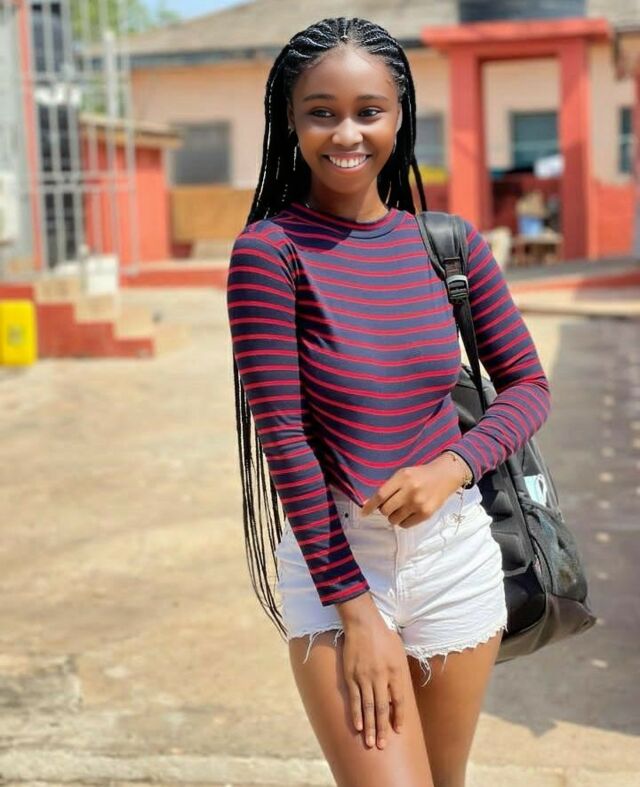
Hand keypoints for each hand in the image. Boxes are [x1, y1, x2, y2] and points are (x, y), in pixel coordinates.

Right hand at [337, 593, 405, 748]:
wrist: (363, 624)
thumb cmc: (383, 636)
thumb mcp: (398, 652)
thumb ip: (399, 672)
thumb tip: (397, 693)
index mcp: (395, 672)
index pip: (399, 700)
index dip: (398, 716)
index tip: (398, 730)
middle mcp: (380, 677)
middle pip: (383, 708)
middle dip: (382, 729)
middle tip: (382, 745)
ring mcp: (364, 678)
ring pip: (368, 707)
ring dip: (369, 726)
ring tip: (369, 743)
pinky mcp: (351, 676)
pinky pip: (355, 698)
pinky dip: (356, 713)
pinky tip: (358, 726)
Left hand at [359, 457, 465, 526]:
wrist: (445, 476)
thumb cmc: (420, 475)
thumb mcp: (403, 474)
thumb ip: (389, 487)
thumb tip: (370, 504)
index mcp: (403, 477)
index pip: (381, 495)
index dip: (370, 506)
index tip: (363, 513)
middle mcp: (410, 490)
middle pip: (386, 510)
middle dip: (384, 510)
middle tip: (391, 505)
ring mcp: (419, 503)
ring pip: (394, 519)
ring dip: (393, 516)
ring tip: (401, 508)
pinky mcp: (426, 514)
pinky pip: (405, 525)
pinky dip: (403, 521)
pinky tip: (409, 513)